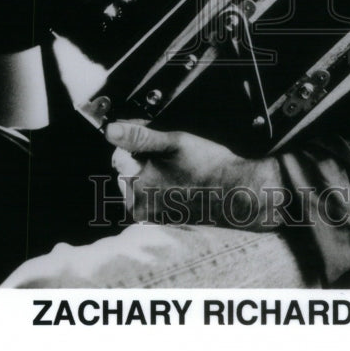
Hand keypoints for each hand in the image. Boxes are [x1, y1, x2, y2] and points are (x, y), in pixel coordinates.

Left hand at [105, 121, 283, 228]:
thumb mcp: (173, 143)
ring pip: (141, 181)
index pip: (119, 154)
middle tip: (172, 151)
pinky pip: (153, 194)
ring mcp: (151, 217)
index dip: (137, 138)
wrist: (239, 194)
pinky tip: (182, 178)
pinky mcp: (163, 220)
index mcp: (136, 188)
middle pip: (128, 169)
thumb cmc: (209, 168)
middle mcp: (139, 207)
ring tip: (180, 167)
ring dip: (153, 170)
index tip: (155, 134)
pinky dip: (162, 183)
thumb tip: (110, 130)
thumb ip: (138, 136)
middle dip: (143, 156)